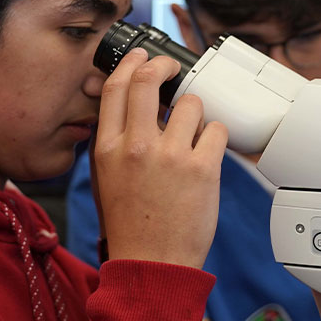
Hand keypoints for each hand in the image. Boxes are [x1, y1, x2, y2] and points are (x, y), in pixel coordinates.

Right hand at [92, 47, 227, 268]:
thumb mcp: (104, 178)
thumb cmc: (130, 224)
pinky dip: (214, 137)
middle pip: (149, 81)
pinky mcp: (202, 168)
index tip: (143, 57)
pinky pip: (216, 129)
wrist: (151, 263)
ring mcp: (170, 156)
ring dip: (195, 113)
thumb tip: (130, 107)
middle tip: (173, 68)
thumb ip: (114, 141)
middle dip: (164, 66)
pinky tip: (206, 153)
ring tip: (192, 135)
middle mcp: (136, 146)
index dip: (131, 63)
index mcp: (107, 148)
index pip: (116, 87)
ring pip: (191, 103)